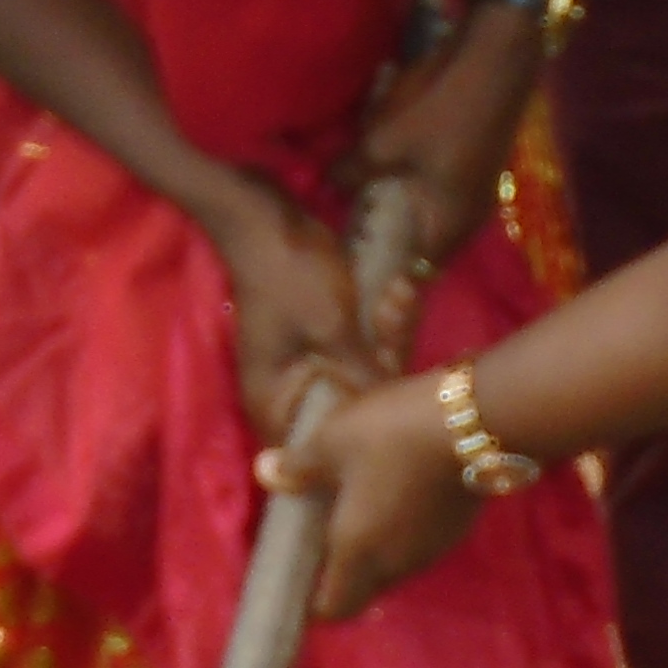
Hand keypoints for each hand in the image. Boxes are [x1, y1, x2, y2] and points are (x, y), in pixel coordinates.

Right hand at [207, 176, 377, 438]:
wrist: (268, 217)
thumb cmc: (292, 277)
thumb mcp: (335, 331)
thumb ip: (363, 382)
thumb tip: (392, 429)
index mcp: (275, 403)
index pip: (319, 450)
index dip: (364, 435)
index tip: (399, 401)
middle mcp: (288, 394)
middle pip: (352, 407)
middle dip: (385, 362)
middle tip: (396, 312)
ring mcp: (307, 366)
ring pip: (365, 374)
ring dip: (389, 335)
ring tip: (397, 293)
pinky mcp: (325, 342)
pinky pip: (364, 349)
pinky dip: (381, 323)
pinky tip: (396, 288)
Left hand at [279, 368, 481, 622]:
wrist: (476, 420)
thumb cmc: (389, 434)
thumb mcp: (331, 441)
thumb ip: (298, 466)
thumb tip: (264, 472)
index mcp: (357, 552)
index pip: (334, 609)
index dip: (314, 605)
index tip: (302, 584)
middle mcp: (396, 563)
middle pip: (364, 589)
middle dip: (345, 574)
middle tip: (326, 537)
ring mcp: (432, 550)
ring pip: (395, 566)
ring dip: (378, 550)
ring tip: (364, 508)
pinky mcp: (457, 530)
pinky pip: (420, 544)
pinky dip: (405, 531)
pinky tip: (401, 493)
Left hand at [351, 0, 548, 297]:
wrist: (497, 52)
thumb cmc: (440, 106)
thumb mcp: (383, 141)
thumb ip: (351, 172)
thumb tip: (329, 185)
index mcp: (450, 225)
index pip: (417, 276)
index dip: (388, 281)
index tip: (358, 276)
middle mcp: (468, 217)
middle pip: (423, 245)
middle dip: (388, 241)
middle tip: (351, 233)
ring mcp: (477, 190)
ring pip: (430, 213)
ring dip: (399, 207)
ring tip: (363, 196)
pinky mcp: (476, 164)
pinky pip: (438, 188)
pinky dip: (413, 182)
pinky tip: (390, 162)